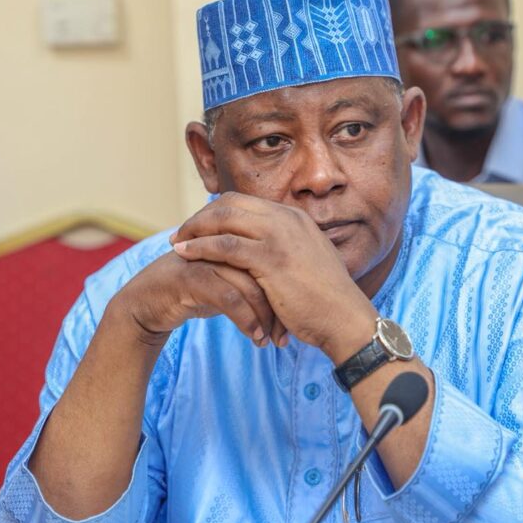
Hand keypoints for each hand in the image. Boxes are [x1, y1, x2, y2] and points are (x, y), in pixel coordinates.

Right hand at [113, 250, 284, 346]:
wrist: (146, 305)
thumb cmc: (192, 292)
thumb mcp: (228, 282)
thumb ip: (254, 277)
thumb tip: (288, 290)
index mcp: (235, 238)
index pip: (273, 258)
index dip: (288, 288)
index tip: (298, 318)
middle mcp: (221, 243)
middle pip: (265, 268)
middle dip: (280, 304)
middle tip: (287, 333)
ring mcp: (205, 257)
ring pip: (249, 283)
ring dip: (264, 316)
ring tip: (271, 340)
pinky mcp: (190, 276)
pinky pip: (228, 297)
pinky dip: (246, 319)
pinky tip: (255, 337)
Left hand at [169, 193, 376, 359]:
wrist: (346, 319)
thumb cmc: (327, 302)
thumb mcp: (308, 264)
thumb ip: (287, 252)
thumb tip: (267, 259)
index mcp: (295, 218)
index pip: (246, 203)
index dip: (218, 213)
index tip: (201, 228)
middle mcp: (286, 220)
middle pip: (231, 204)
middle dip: (202, 217)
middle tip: (182, 234)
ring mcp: (279, 236)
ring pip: (224, 219)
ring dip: (195, 229)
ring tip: (177, 243)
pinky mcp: (270, 258)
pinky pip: (225, 245)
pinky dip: (201, 247)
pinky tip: (185, 254)